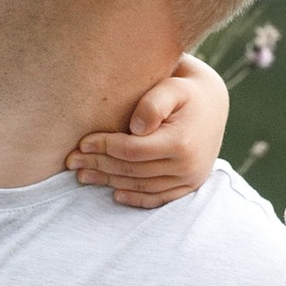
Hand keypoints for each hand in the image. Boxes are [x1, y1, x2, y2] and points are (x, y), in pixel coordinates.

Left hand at [63, 56, 226, 208]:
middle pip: (132, 171)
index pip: (132, 151)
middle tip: (71, 162)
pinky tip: (115, 194)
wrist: (215, 102)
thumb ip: (153, 103)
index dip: (104, 148)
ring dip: (109, 183)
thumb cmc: (186, 89)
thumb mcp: (172, 86)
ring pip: (141, 186)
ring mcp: (190, 178)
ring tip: (83, 176)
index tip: (81, 143)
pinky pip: (159, 198)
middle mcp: (187, 165)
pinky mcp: (189, 185)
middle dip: (98, 166)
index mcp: (181, 142)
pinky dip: (136, 198)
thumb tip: (135, 128)